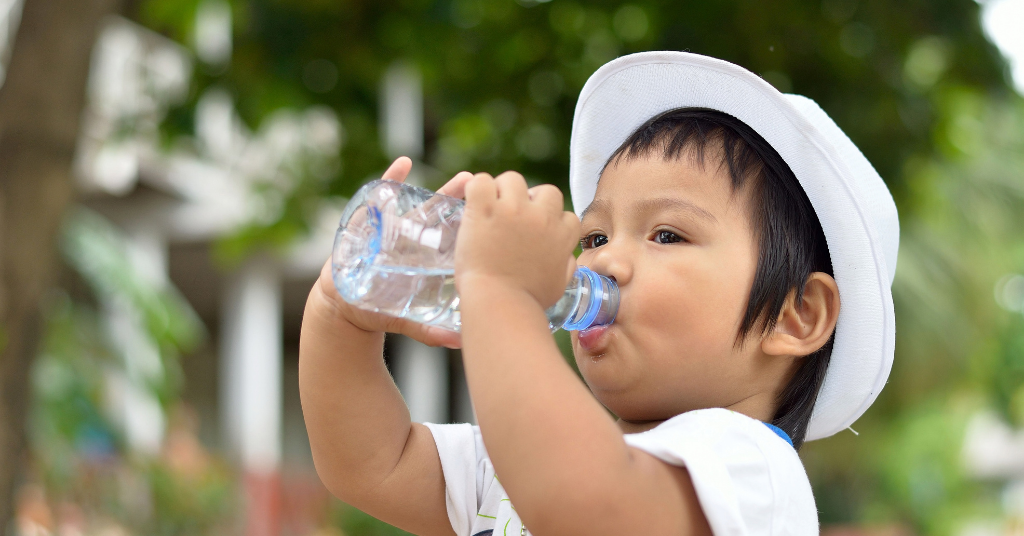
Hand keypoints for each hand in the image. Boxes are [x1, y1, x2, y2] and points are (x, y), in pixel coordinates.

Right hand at [313, 156, 473, 348]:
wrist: (347, 307)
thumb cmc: (380, 310)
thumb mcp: (407, 319)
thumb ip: (430, 330)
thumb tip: (462, 342)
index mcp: (426, 261)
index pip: (450, 240)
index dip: (467, 227)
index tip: (489, 214)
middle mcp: (413, 241)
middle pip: (437, 217)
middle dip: (454, 198)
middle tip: (474, 181)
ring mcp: (391, 231)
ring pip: (414, 205)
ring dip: (431, 188)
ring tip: (449, 173)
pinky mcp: (367, 225)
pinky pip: (378, 200)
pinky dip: (389, 181)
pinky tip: (403, 164)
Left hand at [455, 171, 579, 308]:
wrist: (499, 303)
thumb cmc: (527, 302)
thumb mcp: (559, 286)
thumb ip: (566, 267)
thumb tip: (568, 258)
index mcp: (562, 234)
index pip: (565, 214)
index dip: (549, 221)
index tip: (534, 232)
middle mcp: (542, 216)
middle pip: (544, 190)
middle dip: (530, 201)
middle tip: (511, 219)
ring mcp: (514, 210)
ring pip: (512, 179)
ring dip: (501, 192)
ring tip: (488, 212)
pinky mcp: (486, 209)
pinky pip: (480, 181)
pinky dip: (474, 190)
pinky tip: (472, 207)